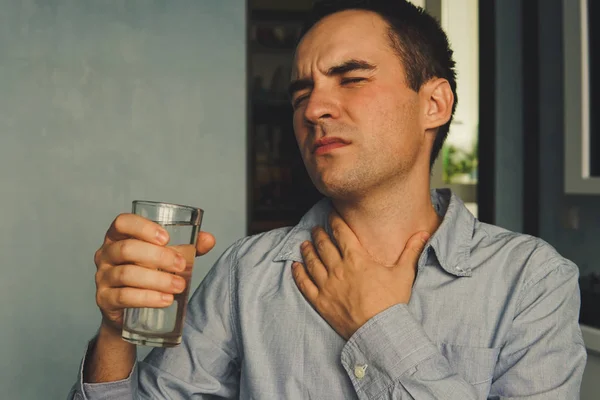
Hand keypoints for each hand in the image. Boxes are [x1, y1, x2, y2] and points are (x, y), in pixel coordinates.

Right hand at [93, 213, 215, 333]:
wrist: (131, 311)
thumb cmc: (149, 273)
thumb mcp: (167, 256)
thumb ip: (189, 247)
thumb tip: (209, 239)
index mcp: (119, 236)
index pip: (122, 222)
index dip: (143, 227)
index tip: (166, 238)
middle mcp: (105, 254)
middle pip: (127, 249)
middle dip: (158, 257)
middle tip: (181, 266)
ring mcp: (102, 277)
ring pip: (127, 274)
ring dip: (157, 280)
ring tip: (179, 286)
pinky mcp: (104, 299)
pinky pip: (124, 297)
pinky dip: (147, 298)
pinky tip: (166, 299)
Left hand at [292, 211, 429, 339]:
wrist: (379, 331)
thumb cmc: (392, 302)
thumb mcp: (404, 273)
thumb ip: (411, 251)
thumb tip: (423, 233)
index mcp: (356, 258)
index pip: (341, 233)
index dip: (335, 221)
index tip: (330, 215)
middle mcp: (338, 268)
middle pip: (323, 245)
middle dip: (319, 234)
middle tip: (316, 228)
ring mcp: (327, 285)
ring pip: (311, 262)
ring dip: (307, 250)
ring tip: (304, 243)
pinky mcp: (320, 301)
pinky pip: (304, 284)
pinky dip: (298, 273)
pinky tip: (295, 266)